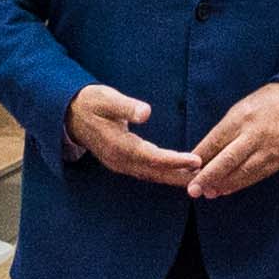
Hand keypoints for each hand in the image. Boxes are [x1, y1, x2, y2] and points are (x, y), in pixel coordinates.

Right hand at [65, 85, 195, 184]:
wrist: (70, 114)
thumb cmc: (91, 102)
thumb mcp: (106, 99)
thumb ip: (126, 107)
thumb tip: (145, 112)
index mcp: (118, 146)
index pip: (152, 157)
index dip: (175, 160)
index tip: (196, 161)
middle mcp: (121, 160)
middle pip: (156, 172)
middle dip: (182, 176)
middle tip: (209, 177)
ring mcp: (121, 164)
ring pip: (153, 175)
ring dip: (176, 178)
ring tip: (201, 179)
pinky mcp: (123, 162)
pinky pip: (148, 172)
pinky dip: (165, 174)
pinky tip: (180, 174)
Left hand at [180, 82, 278, 198]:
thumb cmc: (264, 104)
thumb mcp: (240, 109)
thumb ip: (223, 132)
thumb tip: (203, 155)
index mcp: (242, 118)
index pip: (216, 141)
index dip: (200, 157)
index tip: (186, 169)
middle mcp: (254, 135)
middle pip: (228, 160)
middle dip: (208, 176)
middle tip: (193, 190)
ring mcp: (269, 149)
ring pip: (242, 172)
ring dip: (223, 184)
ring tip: (208, 192)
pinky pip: (256, 176)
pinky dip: (239, 184)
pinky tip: (227, 189)